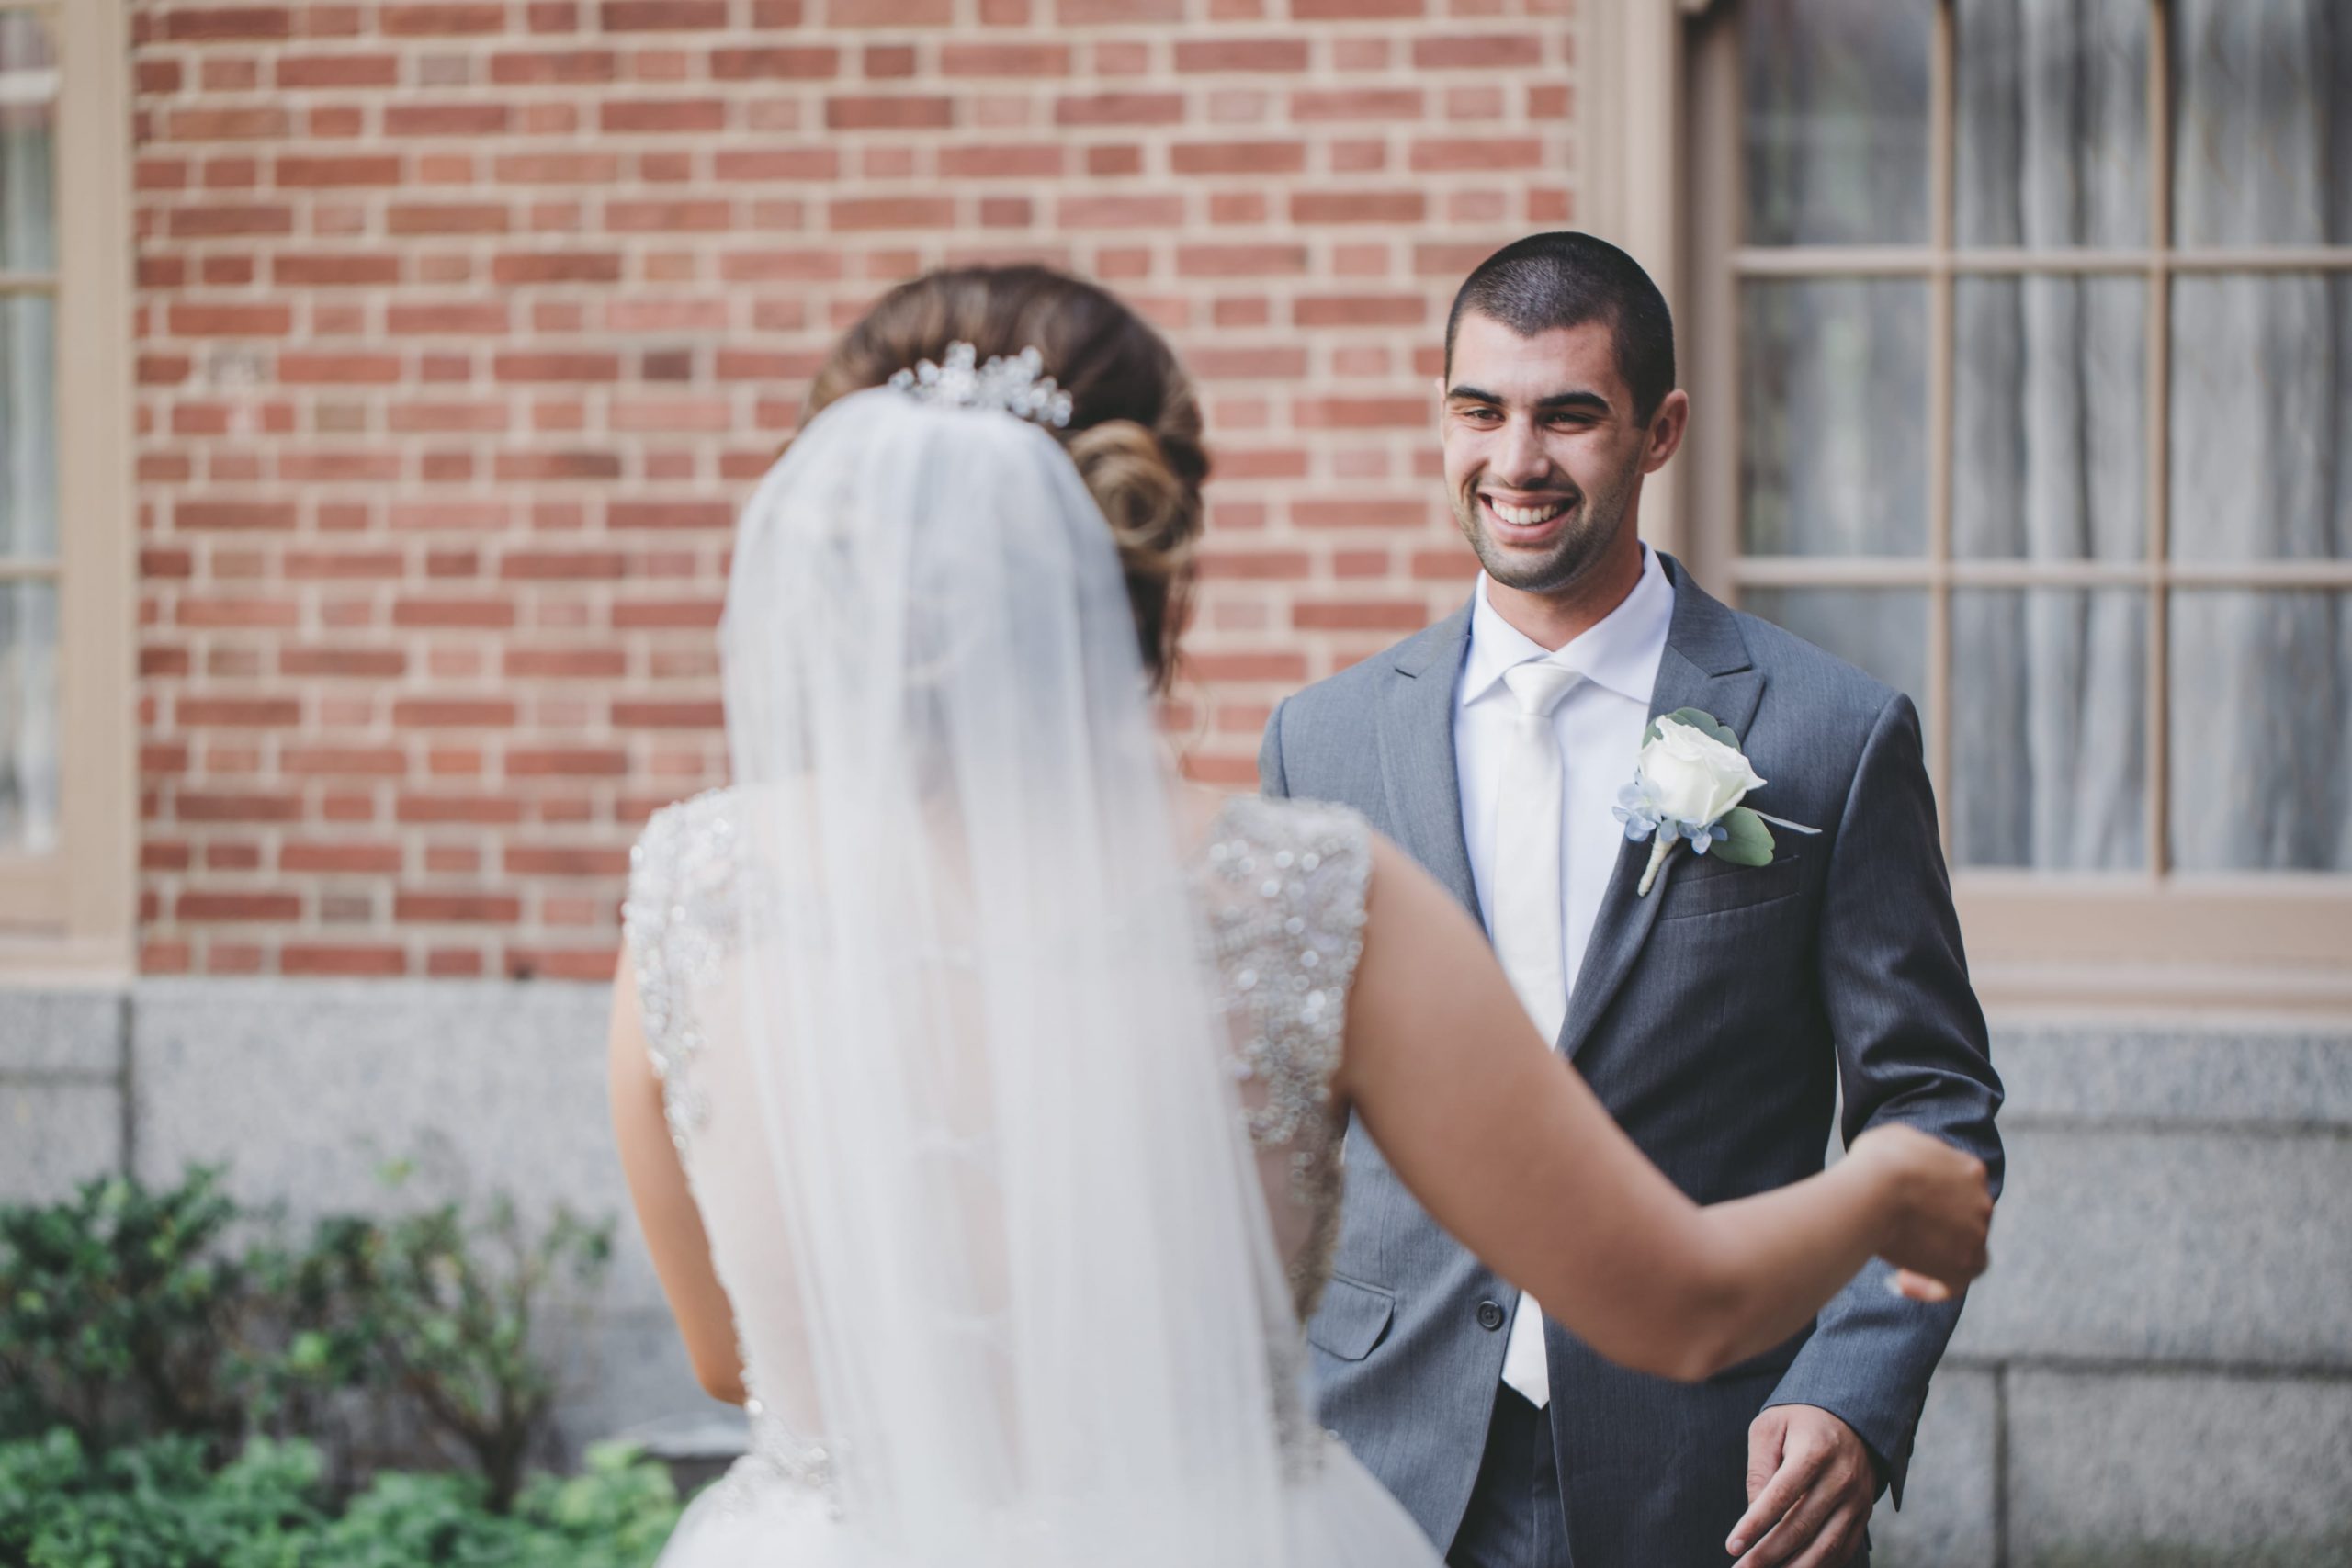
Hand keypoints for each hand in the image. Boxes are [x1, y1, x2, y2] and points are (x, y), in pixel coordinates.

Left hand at [1727, 1405, 1875, 1566]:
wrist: (1852, 1414)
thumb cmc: (1799, 1419)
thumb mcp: (1769, 1427)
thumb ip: (1759, 1469)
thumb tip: (1752, 1513)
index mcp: (1814, 1451)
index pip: (1781, 1496)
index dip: (1755, 1524)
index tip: (1732, 1546)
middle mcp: (1841, 1477)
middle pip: (1801, 1526)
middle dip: (1768, 1554)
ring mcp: (1858, 1498)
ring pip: (1826, 1545)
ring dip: (1795, 1567)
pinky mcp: (1864, 1512)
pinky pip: (1844, 1548)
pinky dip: (1821, 1565)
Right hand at [1847, 1124, 1991, 1301]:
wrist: (1878, 1187)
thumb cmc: (1879, 1161)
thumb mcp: (1900, 1139)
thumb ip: (1915, 1154)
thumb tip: (1905, 1163)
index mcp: (1971, 1170)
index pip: (1965, 1192)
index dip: (1939, 1203)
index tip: (1911, 1211)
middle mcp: (1982, 1202)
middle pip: (1968, 1225)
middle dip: (1939, 1233)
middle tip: (1906, 1240)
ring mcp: (1977, 1234)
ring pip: (1966, 1256)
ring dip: (1935, 1263)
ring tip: (1900, 1268)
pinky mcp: (1963, 1264)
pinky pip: (1953, 1285)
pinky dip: (1930, 1288)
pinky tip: (1901, 1283)